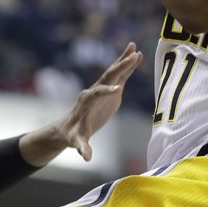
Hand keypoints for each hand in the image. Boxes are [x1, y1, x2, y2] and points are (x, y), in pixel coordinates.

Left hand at [56, 43, 143, 160]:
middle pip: (107, 77)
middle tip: (131, 57)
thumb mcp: (77, 141)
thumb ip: (82, 147)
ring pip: (114, 72)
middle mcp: (94, 91)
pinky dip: (128, 66)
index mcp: (86, 101)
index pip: (96, 93)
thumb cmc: (73, 134)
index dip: (106, 91)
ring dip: (124, 60)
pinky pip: (120, 75)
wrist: (70, 127)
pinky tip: (137, 55)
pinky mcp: (110, 90)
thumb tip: (86, 157)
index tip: (118, 89)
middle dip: (119, 67)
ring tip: (135, 49)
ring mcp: (103, 88)